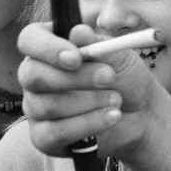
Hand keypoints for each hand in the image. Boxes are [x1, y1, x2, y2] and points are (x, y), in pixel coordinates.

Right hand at [17, 22, 159, 160]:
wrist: (141, 114)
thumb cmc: (123, 79)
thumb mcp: (117, 56)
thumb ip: (96, 44)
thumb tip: (78, 32)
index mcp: (47, 49)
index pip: (29, 40)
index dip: (47, 48)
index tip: (76, 58)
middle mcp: (35, 78)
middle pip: (32, 75)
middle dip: (73, 78)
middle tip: (108, 77)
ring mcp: (36, 109)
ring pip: (46, 105)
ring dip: (88, 102)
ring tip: (116, 99)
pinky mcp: (44, 138)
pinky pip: (54, 133)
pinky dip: (87, 124)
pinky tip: (111, 117)